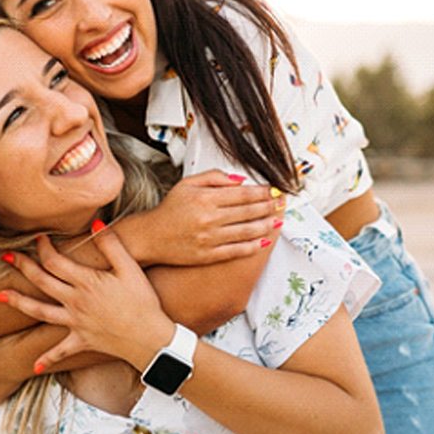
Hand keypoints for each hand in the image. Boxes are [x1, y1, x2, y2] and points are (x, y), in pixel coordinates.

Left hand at [0, 229, 174, 374]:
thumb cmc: (143, 302)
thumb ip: (111, 244)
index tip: (38, 236)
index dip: (44, 247)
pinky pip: (60, 351)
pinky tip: (35, 365)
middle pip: (41, 281)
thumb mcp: (130, 268)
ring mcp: (75, 323)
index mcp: (85, 282)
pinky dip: (47, 359)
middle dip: (22, 267)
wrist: (150, 340)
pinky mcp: (81, 341)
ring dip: (18, 303)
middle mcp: (75, 302)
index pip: (55, 261)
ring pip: (40, 312)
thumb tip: (95, 222)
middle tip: (5, 256)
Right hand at [135, 170, 284, 265]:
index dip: (262, 192)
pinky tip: (264, 240)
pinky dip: (254, 246)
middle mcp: (209, 218)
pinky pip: (237, 250)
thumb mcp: (187, 184)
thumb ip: (213, 178)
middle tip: (282, 203)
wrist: (151, 236)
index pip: (243, 194)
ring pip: (247, 231)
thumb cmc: (169, 209)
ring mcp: (210, 238)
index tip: (273, 190)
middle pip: (249, 211)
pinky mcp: (209, 255)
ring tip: (278, 220)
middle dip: (270, 206)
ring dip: (266, 225)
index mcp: (205, 198)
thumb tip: (240, 180)